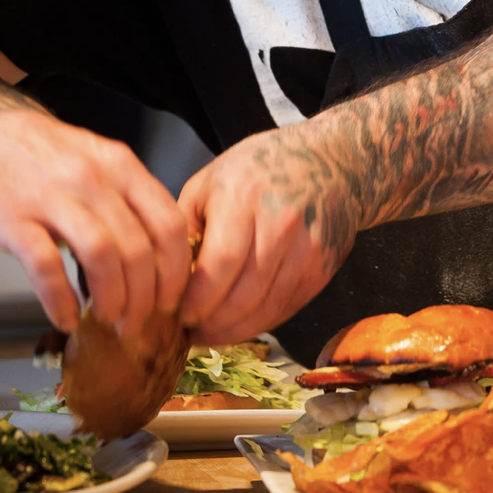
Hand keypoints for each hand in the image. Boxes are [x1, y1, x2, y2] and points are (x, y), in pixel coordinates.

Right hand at [0, 108, 192, 337]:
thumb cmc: (47, 155)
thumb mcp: (99, 162)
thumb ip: (129, 201)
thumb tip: (159, 258)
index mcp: (122, 167)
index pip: (169, 224)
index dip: (177, 271)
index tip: (173, 300)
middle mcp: (93, 179)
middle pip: (139, 249)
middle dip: (146, 297)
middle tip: (139, 322)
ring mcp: (53, 197)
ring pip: (102, 257)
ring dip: (112, 299)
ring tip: (110, 320)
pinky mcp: (13, 217)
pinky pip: (46, 267)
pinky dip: (60, 300)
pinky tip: (66, 318)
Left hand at [176, 125, 360, 345]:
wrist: (330, 161)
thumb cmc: (259, 169)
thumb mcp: (209, 182)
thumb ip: (184, 227)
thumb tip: (162, 279)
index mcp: (243, 196)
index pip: (219, 266)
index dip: (197, 300)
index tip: (179, 314)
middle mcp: (280, 222)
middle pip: (243, 295)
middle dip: (212, 323)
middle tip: (191, 332)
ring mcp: (307, 247)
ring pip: (267, 309)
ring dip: (234, 330)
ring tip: (212, 332)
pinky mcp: (323, 266)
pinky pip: (287, 307)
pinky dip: (261, 322)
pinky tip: (241, 321)